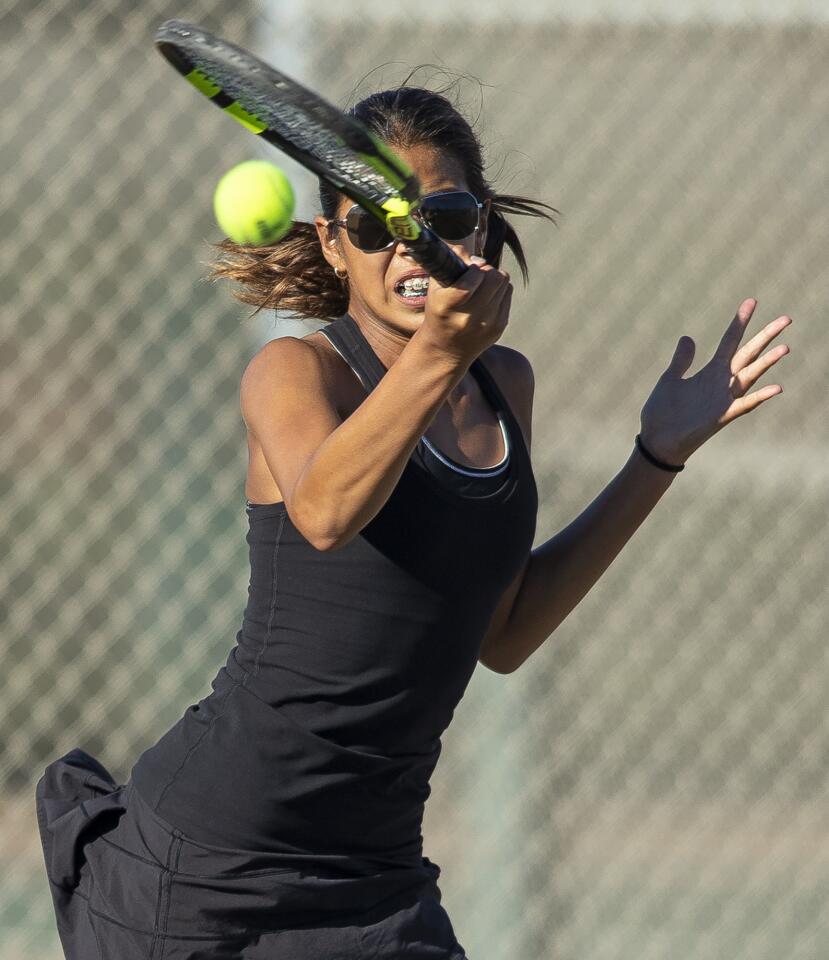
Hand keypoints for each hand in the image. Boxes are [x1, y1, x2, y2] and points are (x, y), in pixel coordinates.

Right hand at [420, 253, 512, 363]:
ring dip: (494, 279)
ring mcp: (487, 323)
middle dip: (487, 270)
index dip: (474, 268)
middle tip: (478, 273)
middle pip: (494, 277)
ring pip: (504, 283)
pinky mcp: (499, 327)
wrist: (446, 351)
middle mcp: (469, 316)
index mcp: (447, 305)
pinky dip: (499, 291)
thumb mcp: (435, 290)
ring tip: (482, 285)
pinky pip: (508, 294)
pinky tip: (487, 298)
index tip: (469, 268)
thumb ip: (450, 264)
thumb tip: (469, 254)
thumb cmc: (439, 313)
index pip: (473, 277)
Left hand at [639, 298, 790, 465]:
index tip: (751, 301)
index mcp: (709, 372)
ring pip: (750, 377)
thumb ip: (681, 360)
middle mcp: (721, 383)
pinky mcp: (720, 417)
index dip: (740, 322)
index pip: (729, 341)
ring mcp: (723, 400)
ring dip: (767, 364)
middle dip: (766, 337)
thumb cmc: (663, 413)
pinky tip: (777, 388)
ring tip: (785, 348)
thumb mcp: (670, 380)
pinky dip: (759, 397)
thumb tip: (688, 337)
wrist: (656, 441)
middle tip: (786, 319)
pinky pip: (744, 406)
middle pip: (748, 355)